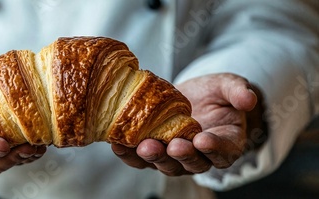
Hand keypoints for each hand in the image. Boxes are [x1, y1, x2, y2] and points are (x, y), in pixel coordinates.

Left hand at [112, 73, 260, 175]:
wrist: (189, 96)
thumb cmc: (213, 95)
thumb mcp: (228, 87)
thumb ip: (238, 92)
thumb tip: (249, 98)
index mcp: (225, 144)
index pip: (223, 152)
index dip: (214, 149)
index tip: (203, 140)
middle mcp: (200, 157)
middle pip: (192, 163)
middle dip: (181, 155)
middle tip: (173, 146)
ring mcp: (175, 157)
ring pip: (165, 164)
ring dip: (154, 157)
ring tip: (144, 146)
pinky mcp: (154, 152)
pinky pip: (140, 159)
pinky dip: (129, 155)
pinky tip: (118, 145)